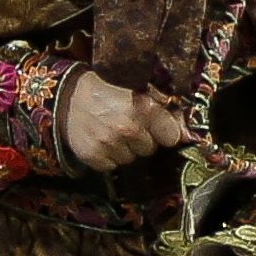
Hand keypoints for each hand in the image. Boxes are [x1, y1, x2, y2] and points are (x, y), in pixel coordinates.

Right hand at [57, 74, 188, 172]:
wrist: (68, 95)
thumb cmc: (107, 89)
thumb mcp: (138, 91)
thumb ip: (164, 110)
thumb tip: (187, 133)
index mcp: (143, 108)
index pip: (171, 137)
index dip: (165, 133)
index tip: (158, 128)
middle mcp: (128, 128)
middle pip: (150, 149)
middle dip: (143, 140)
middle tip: (128, 126)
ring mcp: (109, 144)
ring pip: (130, 159)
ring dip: (125, 149)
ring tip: (112, 132)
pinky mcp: (93, 156)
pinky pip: (111, 166)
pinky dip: (108, 156)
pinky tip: (101, 141)